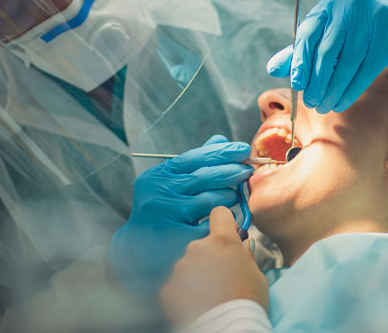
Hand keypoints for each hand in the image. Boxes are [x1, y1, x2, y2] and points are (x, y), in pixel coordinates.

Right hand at [109, 135, 252, 294]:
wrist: (141, 248)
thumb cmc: (162, 209)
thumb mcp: (170, 183)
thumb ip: (194, 162)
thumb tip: (220, 140)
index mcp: (158, 176)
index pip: (195, 157)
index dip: (222, 152)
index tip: (243, 149)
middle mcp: (159, 193)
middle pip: (205, 177)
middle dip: (231, 171)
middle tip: (247, 170)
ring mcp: (166, 216)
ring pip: (210, 201)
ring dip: (227, 197)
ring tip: (232, 197)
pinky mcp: (176, 238)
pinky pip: (210, 225)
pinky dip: (221, 220)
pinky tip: (225, 220)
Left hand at [160, 206, 268, 326]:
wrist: (227, 329)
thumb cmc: (248, 302)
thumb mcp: (257, 274)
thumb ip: (246, 255)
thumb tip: (241, 246)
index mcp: (222, 241)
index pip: (219, 215)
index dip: (224, 222)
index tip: (226, 230)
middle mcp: (197, 248)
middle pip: (203, 244)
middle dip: (210, 256)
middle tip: (222, 278)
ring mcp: (181, 267)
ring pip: (189, 264)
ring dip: (197, 274)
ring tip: (210, 295)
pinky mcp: (169, 287)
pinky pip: (177, 284)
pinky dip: (185, 292)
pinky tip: (198, 304)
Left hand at [267, 0, 387, 112]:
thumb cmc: (357, 33)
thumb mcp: (328, 36)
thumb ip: (302, 51)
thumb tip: (273, 69)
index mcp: (331, 2)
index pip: (308, 33)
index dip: (300, 61)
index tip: (295, 85)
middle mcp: (351, 4)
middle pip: (328, 50)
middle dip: (317, 81)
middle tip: (311, 102)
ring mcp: (374, 17)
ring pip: (348, 62)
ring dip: (334, 89)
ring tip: (325, 106)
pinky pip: (367, 68)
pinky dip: (352, 89)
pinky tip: (342, 102)